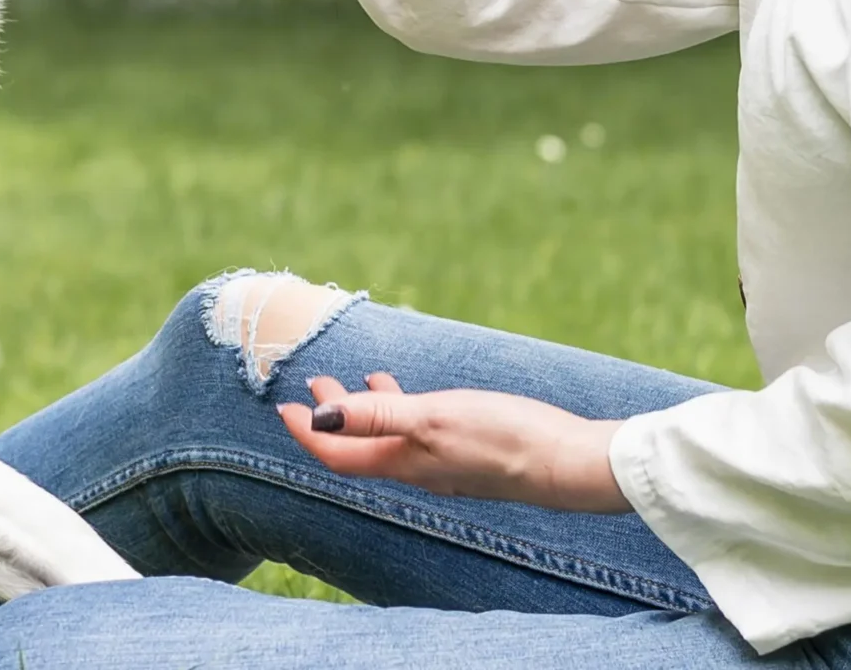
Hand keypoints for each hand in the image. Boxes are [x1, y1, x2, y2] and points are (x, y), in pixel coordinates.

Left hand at [276, 371, 629, 512]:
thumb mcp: (431, 418)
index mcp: (403, 462)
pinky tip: (418, 395)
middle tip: (314, 380)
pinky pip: (419, 435)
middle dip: (332, 416)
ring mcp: (444, 464)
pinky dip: (405, 411)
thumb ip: (377, 415)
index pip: (339, 454)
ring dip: (368, 409)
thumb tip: (321, 417)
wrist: (565, 462)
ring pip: (390, 439)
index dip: (308, 433)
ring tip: (361, 379)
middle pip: (360, 447)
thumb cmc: (501, 438)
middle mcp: (418, 470)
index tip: (285, 407)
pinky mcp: (470, 453)